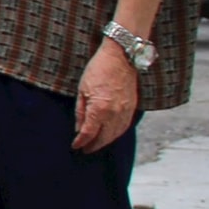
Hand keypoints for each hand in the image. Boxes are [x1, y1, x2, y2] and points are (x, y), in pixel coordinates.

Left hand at [73, 38, 139, 153]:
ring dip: (105, 142)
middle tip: (85, 150)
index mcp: (99, 109)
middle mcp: (114, 114)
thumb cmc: (98, 70)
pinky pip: (124, 127)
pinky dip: (116, 134)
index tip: (75, 146)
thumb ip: (80, 111)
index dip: (81, 142)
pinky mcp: (133, 108)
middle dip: (93, 146)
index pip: (89, 133)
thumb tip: (78, 128)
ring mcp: (126, 112)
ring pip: (116, 135)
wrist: (121, 58)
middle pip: (104, 138)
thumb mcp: (82, 90)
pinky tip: (110, 135)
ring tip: (96, 145)